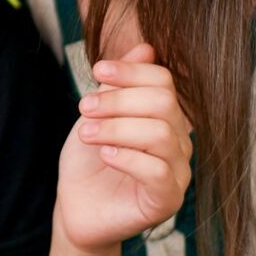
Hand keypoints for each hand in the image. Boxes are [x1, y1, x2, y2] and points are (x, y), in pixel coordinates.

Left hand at [57, 43, 192, 253]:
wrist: (76, 207)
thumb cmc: (88, 161)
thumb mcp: (98, 115)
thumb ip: (120, 85)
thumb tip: (146, 48)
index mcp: (165, 118)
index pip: (163, 82)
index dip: (130, 72)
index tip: (97, 71)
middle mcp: (179, 143)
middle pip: (163, 103)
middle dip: (118, 100)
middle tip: (84, 108)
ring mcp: (178, 173)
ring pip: (160, 134)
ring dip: (116, 127)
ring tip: (86, 133)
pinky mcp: (168, 201)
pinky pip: (157, 171)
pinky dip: (126, 157)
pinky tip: (104, 154)